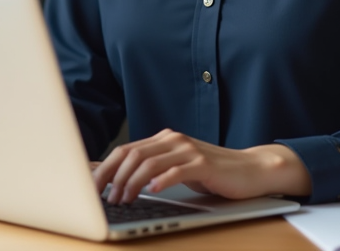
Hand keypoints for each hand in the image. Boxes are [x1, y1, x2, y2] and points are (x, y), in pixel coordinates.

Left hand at [92, 128, 310, 203]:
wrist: (250, 170)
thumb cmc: (212, 172)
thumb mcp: (177, 169)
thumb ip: (152, 170)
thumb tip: (116, 180)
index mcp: (164, 140)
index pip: (126, 150)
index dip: (105, 167)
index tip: (89, 186)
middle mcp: (173, 140)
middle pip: (132, 154)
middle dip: (112, 177)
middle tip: (104, 198)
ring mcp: (189, 150)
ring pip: (149, 162)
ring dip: (131, 183)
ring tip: (123, 199)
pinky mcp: (203, 164)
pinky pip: (176, 170)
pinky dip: (161, 180)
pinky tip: (152, 191)